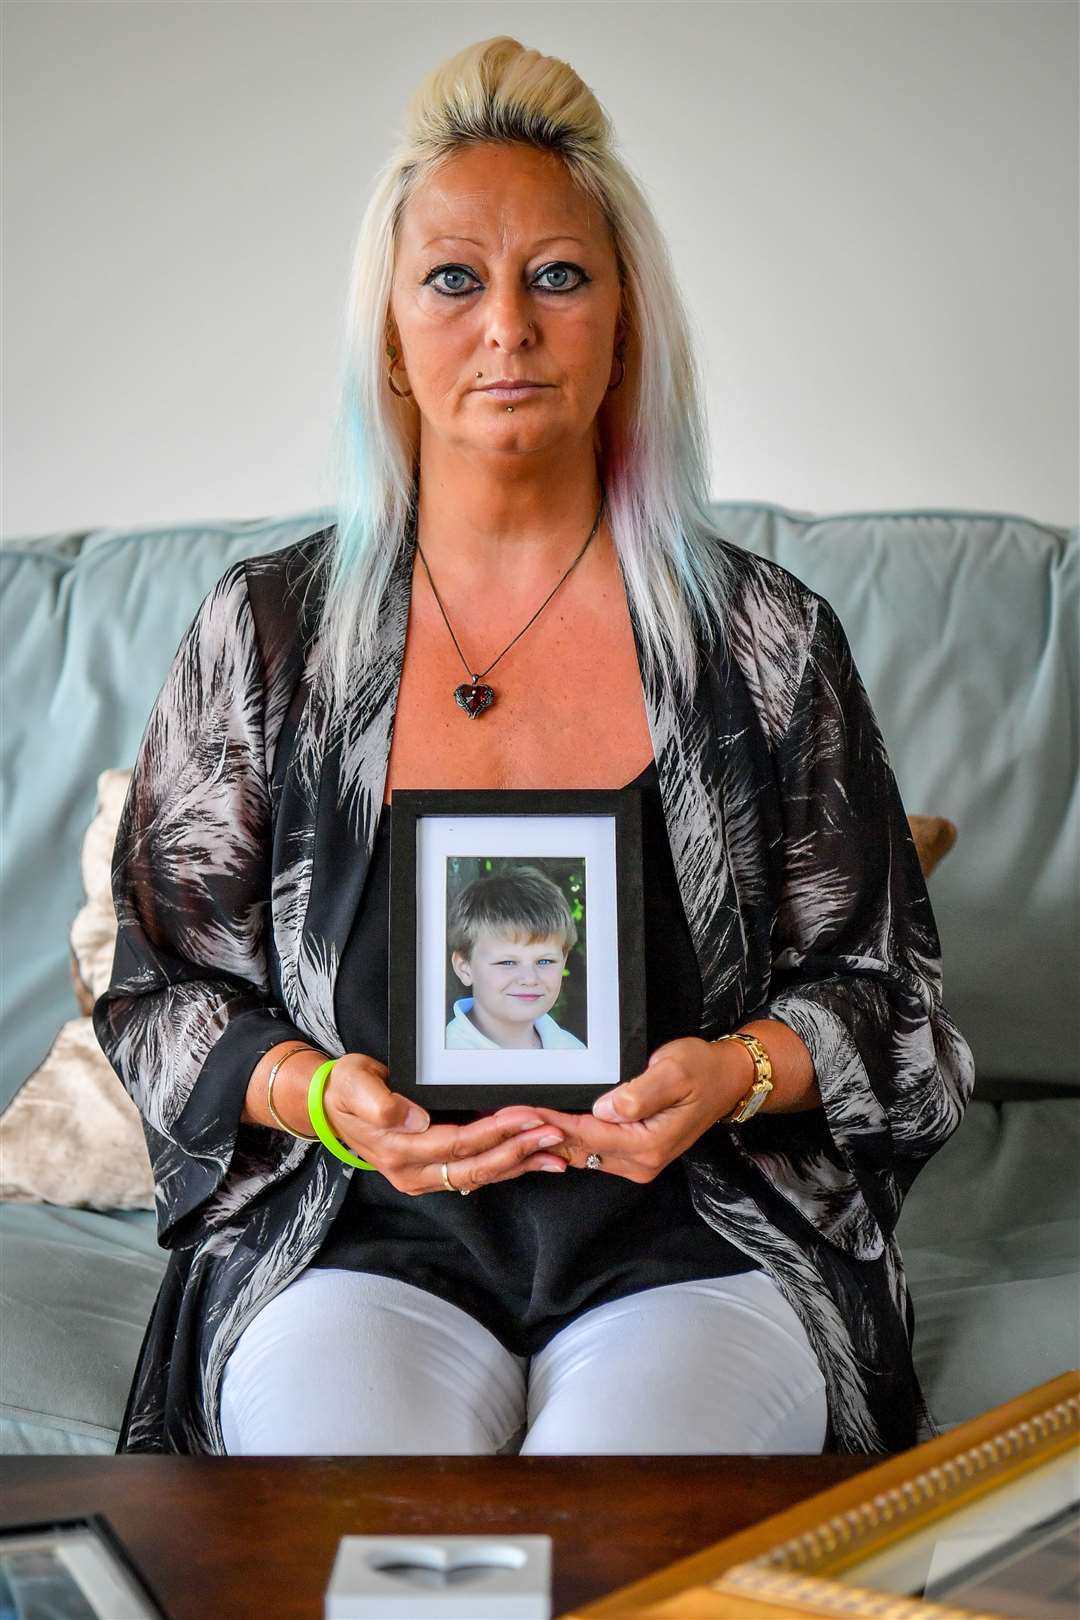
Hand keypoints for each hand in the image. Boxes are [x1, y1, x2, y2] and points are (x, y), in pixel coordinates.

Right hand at [321, 1053, 568, 1194]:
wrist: (332, 1106)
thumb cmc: (345, 1089)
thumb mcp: (352, 1083)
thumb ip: (377, 1101)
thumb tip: (412, 1119)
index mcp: (397, 1150)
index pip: (454, 1143)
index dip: (493, 1132)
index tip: (525, 1115)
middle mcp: (412, 1171)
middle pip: (474, 1167)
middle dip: (517, 1151)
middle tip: (552, 1133)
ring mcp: (422, 1177)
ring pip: (479, 1176)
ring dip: (519, 1164)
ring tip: (555, 1153)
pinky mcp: (432, 1173)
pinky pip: (474, 1174)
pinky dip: (507, 1167)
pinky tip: (533, 1160)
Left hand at [521, 1036, 742, 1180]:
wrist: (726, 1080)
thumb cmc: (701, 1069)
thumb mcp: (674, 1071)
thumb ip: (640, 1092)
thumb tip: (606, 1108)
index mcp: (647, 1145)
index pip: (586, 1134)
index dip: (550, 1121)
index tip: (518, 1110)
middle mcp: (640, 1162)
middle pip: (577, 1149)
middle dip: (538, 1134)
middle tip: (499, 1117)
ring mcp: (636, 1162)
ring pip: (580, 1152)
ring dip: (547, 1137)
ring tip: (509, 1121)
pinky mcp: (632, 1155)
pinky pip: (590, 1150)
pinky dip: (564, 1137)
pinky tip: (540, 1125)